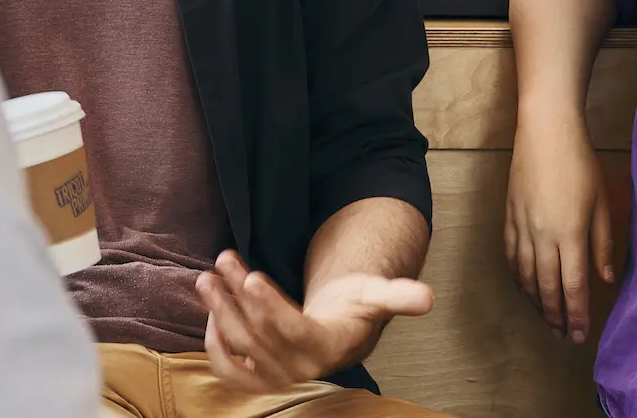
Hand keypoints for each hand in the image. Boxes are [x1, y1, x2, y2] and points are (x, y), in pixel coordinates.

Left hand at [194, 250, 433, 392]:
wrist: (338, 332)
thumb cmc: (355, 306)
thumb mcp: (377, 295)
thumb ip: (399, 296)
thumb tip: (428, 299)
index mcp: (328, 348)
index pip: (293, 331)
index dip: (270, 306)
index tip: (252, 276)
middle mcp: (300, 369)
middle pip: (260, 334)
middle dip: (237, 296)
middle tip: (224, 259)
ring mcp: (275, 376)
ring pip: (239, 347)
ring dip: (218, 312)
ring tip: (208, 277)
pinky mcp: (256, 377)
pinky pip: (228, 368)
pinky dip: (213, 342)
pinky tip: (209, 310)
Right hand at [505, 109, 615, 342]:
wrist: (546, 132)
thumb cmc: (581, 164)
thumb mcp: (602, 203)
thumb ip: (604, 244)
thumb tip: (606, 279)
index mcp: (570, 233)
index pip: (573, 287)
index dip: (577, 315)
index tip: (581, 334)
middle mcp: (542, 236)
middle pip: (547, 288)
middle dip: (556, 316)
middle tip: (564, 336)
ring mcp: (521, 227)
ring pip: (526, 276)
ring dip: (536, 302)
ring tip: (547, 319)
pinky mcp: (509, 217)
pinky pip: (511, 257)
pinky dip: (518, 278)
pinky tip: (525, 287)